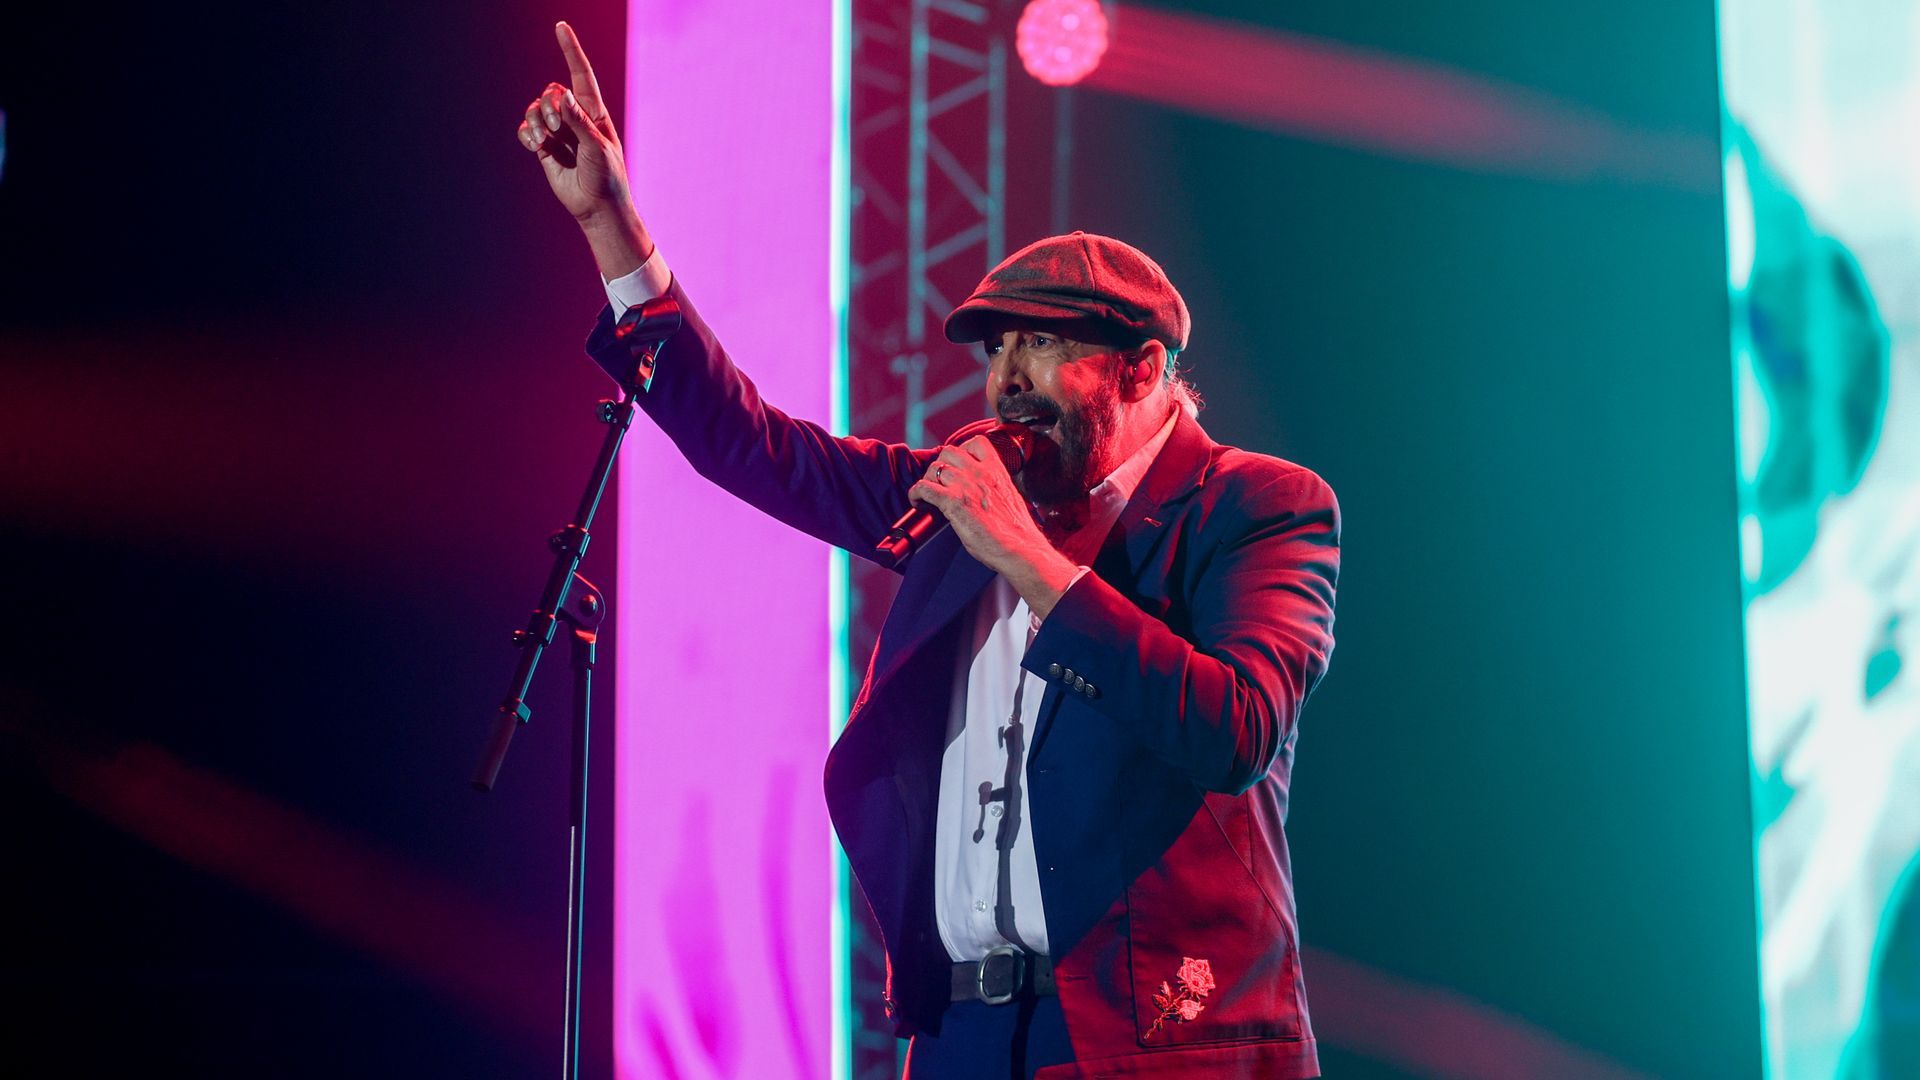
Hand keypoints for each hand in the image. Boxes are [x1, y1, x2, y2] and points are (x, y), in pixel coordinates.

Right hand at [518, 22, 626, 220]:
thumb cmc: (607, 178)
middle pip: (552, 92)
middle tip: (555, 128)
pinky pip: (528, 129)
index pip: (581, 75)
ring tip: (544, 139)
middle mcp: (575, 118)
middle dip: (548, 105)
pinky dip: (527, 133)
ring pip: (536, 109)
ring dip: (536, 119)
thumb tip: (564, 96)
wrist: (597, 208)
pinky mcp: (545, 148)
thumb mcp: (597, 148)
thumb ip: (579, 122)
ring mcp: (559, 132)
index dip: (571, 50)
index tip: (561, 26)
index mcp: (594, 113)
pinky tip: (534, 145)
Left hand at [910, 436, 1081, 617]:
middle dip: (941, 465)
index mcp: (996, 470)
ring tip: (928, 495)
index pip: (976, 442)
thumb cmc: (1017, 530)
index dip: (962, 450)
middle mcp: (980, 472)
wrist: (1020, 547)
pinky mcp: (952, 502)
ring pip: (934, 468)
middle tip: (940, 482)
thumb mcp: (1009, 496)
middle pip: (948, 452)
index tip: (958, 464)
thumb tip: (981, 491)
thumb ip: (993, 486)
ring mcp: (965, 485)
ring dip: (928, 480)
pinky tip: (919, 502)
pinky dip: (916, 493)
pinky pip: (924, 487)